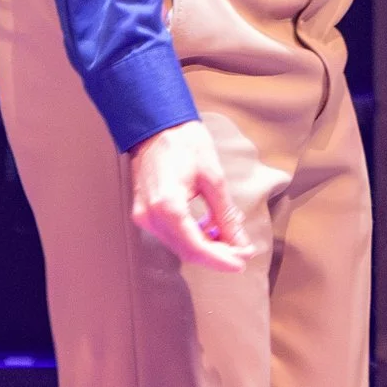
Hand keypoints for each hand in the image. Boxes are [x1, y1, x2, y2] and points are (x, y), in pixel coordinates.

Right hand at [128, 120, 256, 271]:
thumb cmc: (185, 143)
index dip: (221, 260)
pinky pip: (170, 234)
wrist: (156, 125)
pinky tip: (209, 227)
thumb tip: (240, 243)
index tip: (242, 262)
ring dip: (205, 246)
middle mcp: (151, 217)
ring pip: (178, 245)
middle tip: (242, 252)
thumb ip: (225, 215)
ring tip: (229, 237)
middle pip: (186, 251)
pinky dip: (191, 236)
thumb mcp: (213, 178)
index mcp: (168, 206)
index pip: (195, 247)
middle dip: (216, 255)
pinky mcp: (144, 212)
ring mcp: (144, 216)